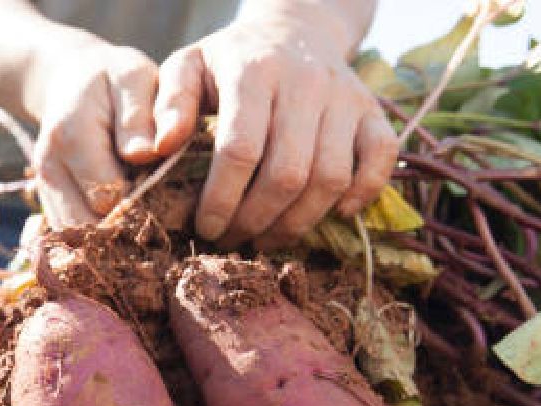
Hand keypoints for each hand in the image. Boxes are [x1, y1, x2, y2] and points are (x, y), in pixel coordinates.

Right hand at [30, 39, 163, 227]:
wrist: (70, 81)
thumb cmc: (112, 78)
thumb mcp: (133, 78)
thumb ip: (139, 115)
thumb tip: (145, 154)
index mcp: (71, 136)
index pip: (108, 195)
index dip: (146, 205)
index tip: (178, 202)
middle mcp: (50, 169)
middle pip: (90, 227)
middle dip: (130, 232)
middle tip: (168, 225)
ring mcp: (45, 190)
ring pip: (78, 240)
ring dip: (114, 243)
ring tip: (149, 232)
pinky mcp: (49, 203)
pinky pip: (74, 238)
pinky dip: (102, 241)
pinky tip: (129, 229)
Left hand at [155, 14, 397, 248]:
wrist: (294, 30)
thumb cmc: (229, 61)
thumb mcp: (186, 67)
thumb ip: (168, 104)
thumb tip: (158, 148)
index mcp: (254, 73)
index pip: (240, 150)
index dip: (221, 199)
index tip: (205, 227)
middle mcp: (306, 83)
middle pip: (287, 173)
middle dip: (256, 219)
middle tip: (232, 240)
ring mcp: (345, 97)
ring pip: (331, 177)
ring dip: (298, 221)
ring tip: (266, 238)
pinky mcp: (373, 110)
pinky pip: (382, 159)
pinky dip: (363, 193)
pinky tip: (333, 214)